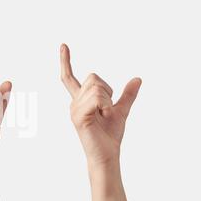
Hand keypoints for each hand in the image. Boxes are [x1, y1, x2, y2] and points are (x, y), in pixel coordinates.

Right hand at [60, 44, 141, 167]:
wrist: (107, 154)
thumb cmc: (110, 135)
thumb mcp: (122, 110)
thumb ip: (127, 95)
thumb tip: (137, 78)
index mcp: (81, 100)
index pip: (69, 78)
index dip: (66, 61)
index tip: (63, 45)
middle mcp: (74, 102)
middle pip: (92, 77)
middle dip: (107, 89)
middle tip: (107, 109)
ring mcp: (74, 109)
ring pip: (96, 87)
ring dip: (108, 99)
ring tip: (104, 115)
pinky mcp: (78, 116)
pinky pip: (96, 99)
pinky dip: (106, 105)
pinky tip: (103, 115)